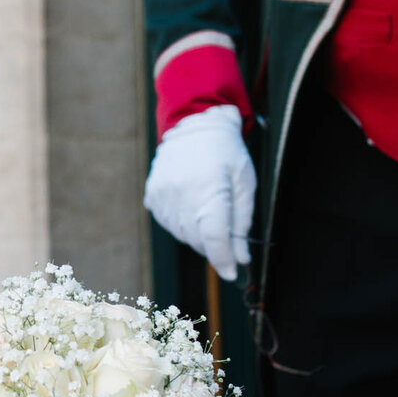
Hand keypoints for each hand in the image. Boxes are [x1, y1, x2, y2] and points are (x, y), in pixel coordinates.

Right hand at [143, 105, 256, 280]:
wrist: (195, 123)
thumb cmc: (227, 152)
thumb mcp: (244, 184)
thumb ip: (242, 223)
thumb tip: (240, 258)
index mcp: (209, 189)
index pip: (214, 238)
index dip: (224, 260)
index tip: (233, 273)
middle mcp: (181, 193)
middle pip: (197, 240)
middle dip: (214, 247)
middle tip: (227, 240)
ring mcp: (163, 194)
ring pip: (181, 234)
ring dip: (197, 235)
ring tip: (208, 212)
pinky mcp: (153, 193)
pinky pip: (168, 222)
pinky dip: (181, 223)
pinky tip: (191, 206)